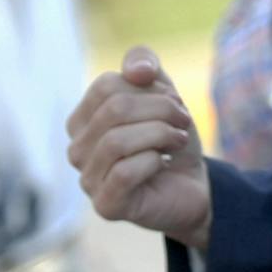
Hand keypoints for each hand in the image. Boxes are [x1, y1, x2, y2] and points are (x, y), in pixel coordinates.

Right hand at [66, 45, 210, 251]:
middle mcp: (77, 150)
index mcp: (83, 120)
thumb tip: (137, 70)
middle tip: (183, 122)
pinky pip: (124, 172)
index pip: (106, 86)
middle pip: (114, 110)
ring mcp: (88, 180)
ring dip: (161, 134)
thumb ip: (145, 66)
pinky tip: (163, 164)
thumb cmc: (170, 139)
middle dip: (162, 109)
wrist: (194, 185)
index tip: (174, 103)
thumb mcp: (163, 93)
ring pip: (117, 141)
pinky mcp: (105, 205)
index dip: (150, 88)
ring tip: (177, 141)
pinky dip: (154, 161)